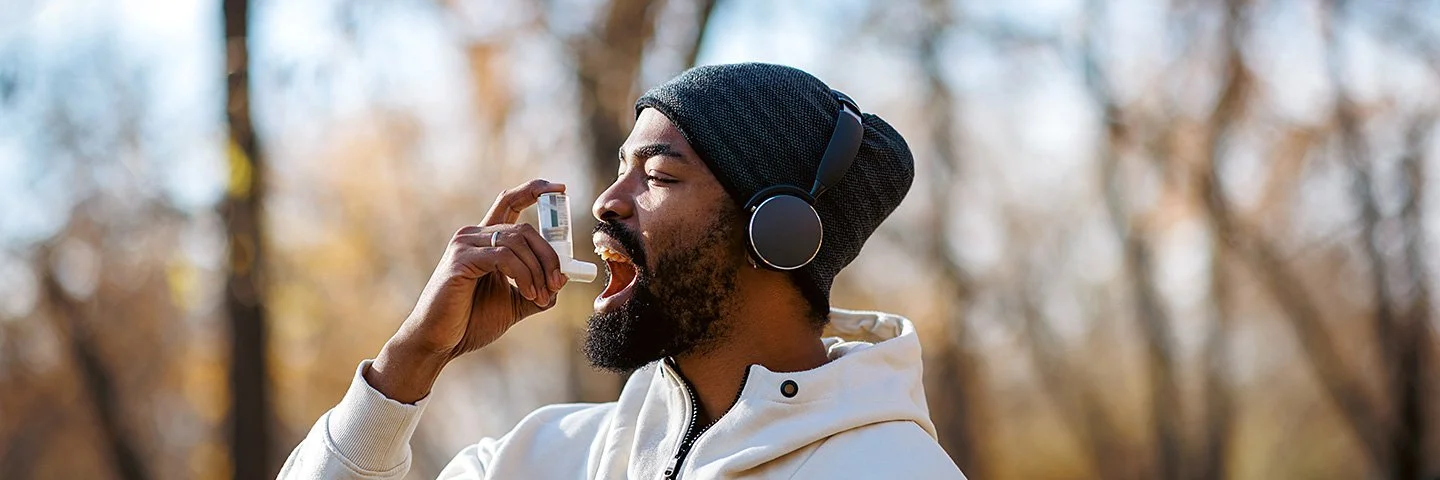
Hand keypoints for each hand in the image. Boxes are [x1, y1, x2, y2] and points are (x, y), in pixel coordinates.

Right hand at [368, 179, 567, 402]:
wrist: (439, 343)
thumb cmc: (470, 321)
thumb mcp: (514, 303)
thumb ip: (537, 288)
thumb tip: (562, 278)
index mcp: (485, 241)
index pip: (509, 203)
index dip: (533, 191)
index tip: (560, 188)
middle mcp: (473, 236)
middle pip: (524, 229)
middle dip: (549, 256)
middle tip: (558, 283)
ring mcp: (464, 245)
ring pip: (518, 242)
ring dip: (538, 271)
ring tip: (541, 297)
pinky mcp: (461, 260)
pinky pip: (505, 257)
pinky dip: (524, 275)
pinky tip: (529, 294)